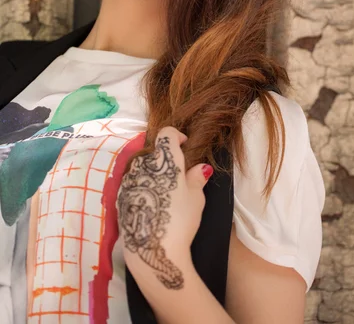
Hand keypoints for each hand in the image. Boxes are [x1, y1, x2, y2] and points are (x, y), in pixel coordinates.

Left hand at [116, 126, 213, 289]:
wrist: (152, 251)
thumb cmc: (180, 220)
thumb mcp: (196, 198)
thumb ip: (196, 178)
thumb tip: (200, 167)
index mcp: (165, 159)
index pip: (166, 134)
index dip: (176, 136)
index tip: (184, 145)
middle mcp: (143, 164)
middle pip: (154, 152)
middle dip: (165, 159)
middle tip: (178, 175)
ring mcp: (128, 180)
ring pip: (141, 168)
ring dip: (152, 173)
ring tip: (164, 193)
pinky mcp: (119, 196)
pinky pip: (133, 183)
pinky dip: (142, 187)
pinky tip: (151, 204)